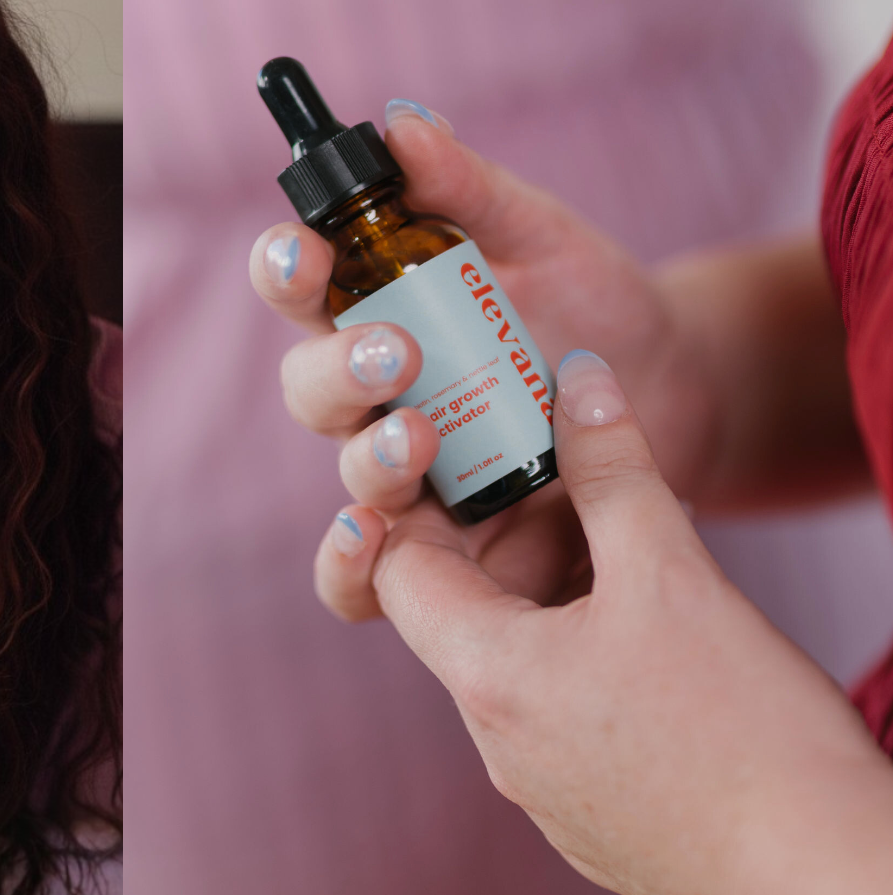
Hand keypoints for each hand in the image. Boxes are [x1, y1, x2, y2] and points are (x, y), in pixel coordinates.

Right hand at [249, 105, 714, 620]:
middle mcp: (375, 396)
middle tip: (397, 353)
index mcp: (379, 310)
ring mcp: (406, 474)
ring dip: (370, 456)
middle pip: (310, 388)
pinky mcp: (439, 550)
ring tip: (423, 439)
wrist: (679, 402)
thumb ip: (469, 189)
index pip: (302, 287)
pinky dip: (350, 566)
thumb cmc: (596, 310)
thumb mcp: (544, 238)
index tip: (304, 251)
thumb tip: (401, 126)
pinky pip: (361, 580)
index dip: (285, 269)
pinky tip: (374, 539)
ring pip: (346, 473)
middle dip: (338, 371)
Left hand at [367, 349, 892, 893]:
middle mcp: (494, 737)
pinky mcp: (596, 805)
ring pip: (524, 654)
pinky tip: (664, 618)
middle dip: (514, 535)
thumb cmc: (745, 739)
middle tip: (568, 471)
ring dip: (562, 587)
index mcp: (484, 678)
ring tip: (629, 532)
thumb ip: (613, 472)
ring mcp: (544, 780)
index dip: (424, 498)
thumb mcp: (671, 576)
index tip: (473, 447)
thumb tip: (577, 380)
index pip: (398, 569)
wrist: (825, 885)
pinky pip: (569, 704)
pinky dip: (594, 646)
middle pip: (466, 608)